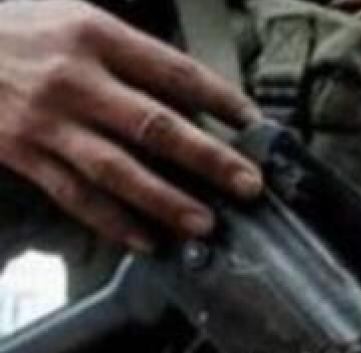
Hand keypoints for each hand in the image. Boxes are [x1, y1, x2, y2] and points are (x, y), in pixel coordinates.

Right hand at [0, 0, 262, 251]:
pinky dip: (113, 221)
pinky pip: (75, 194)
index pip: (174, 71)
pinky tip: (145, 240)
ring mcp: (47, 120)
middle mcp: (75, 79)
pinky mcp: (22, 152)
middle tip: (248, 185)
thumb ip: (130, 56)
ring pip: (117, 169)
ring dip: (165, 201)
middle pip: (155, 125)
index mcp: (95, 35)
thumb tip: (192, 103)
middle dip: (209, 160)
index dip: (220, 100)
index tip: (254, 125)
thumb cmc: (18, 27)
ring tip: (204, 224)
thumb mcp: (76, 18)